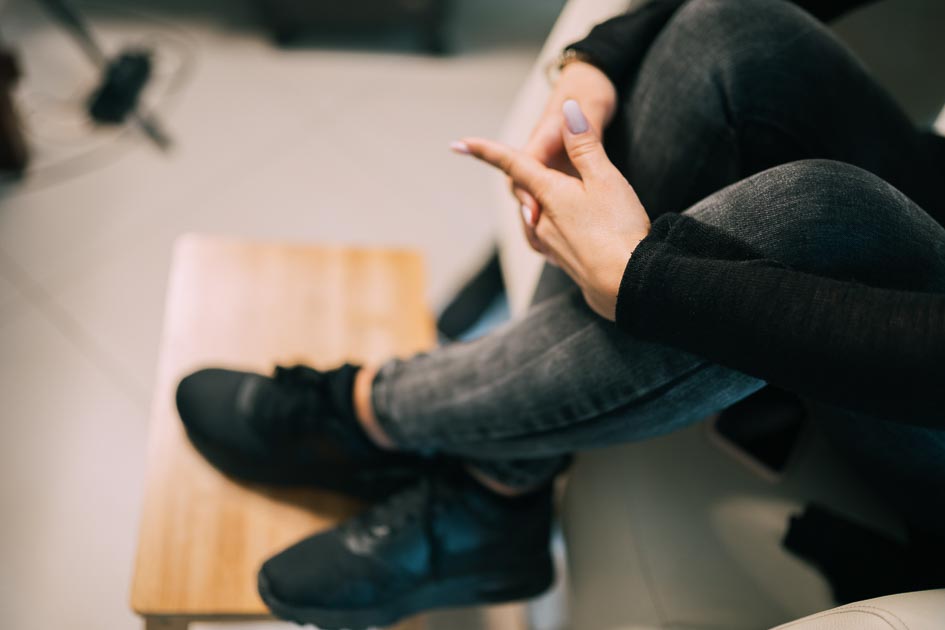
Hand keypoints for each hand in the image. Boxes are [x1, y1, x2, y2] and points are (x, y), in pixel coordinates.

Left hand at [455, 100, 648, 320]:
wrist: (627, 285)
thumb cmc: (619, 229)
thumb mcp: (605, 179)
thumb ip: (585, 145)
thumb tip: (568, 109)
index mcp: (549, 194)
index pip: (512, 165)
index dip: (486, 151)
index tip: (459, 143)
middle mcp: (542, 220)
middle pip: (529, 192)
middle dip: (536, 181)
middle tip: (546, 168)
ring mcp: (551, 245)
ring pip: (539, 218)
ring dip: (546, 208)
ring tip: (572, 202)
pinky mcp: (564, 262)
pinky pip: (550, 239)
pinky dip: (556, 229)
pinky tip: (574, 233)